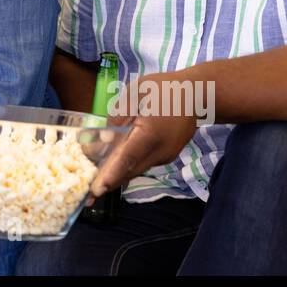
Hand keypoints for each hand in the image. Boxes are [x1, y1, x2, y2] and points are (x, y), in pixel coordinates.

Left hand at [90, 73, 199, 198]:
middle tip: (88, 197)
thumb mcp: (136, 93)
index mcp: (151, 133)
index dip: (111, 173)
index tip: (97, 190)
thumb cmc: (164, 89)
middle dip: (108, 183)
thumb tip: (104, 137)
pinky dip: (128, 167)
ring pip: (136, 170)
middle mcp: (160, 151)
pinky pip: (143, 164)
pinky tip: (113, 169)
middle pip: (130, 170)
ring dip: (117, 176)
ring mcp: (165, 156)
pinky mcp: (167, 156)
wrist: (197, 95)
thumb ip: (118, 115)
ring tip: (95, 186)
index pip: (128, 157)